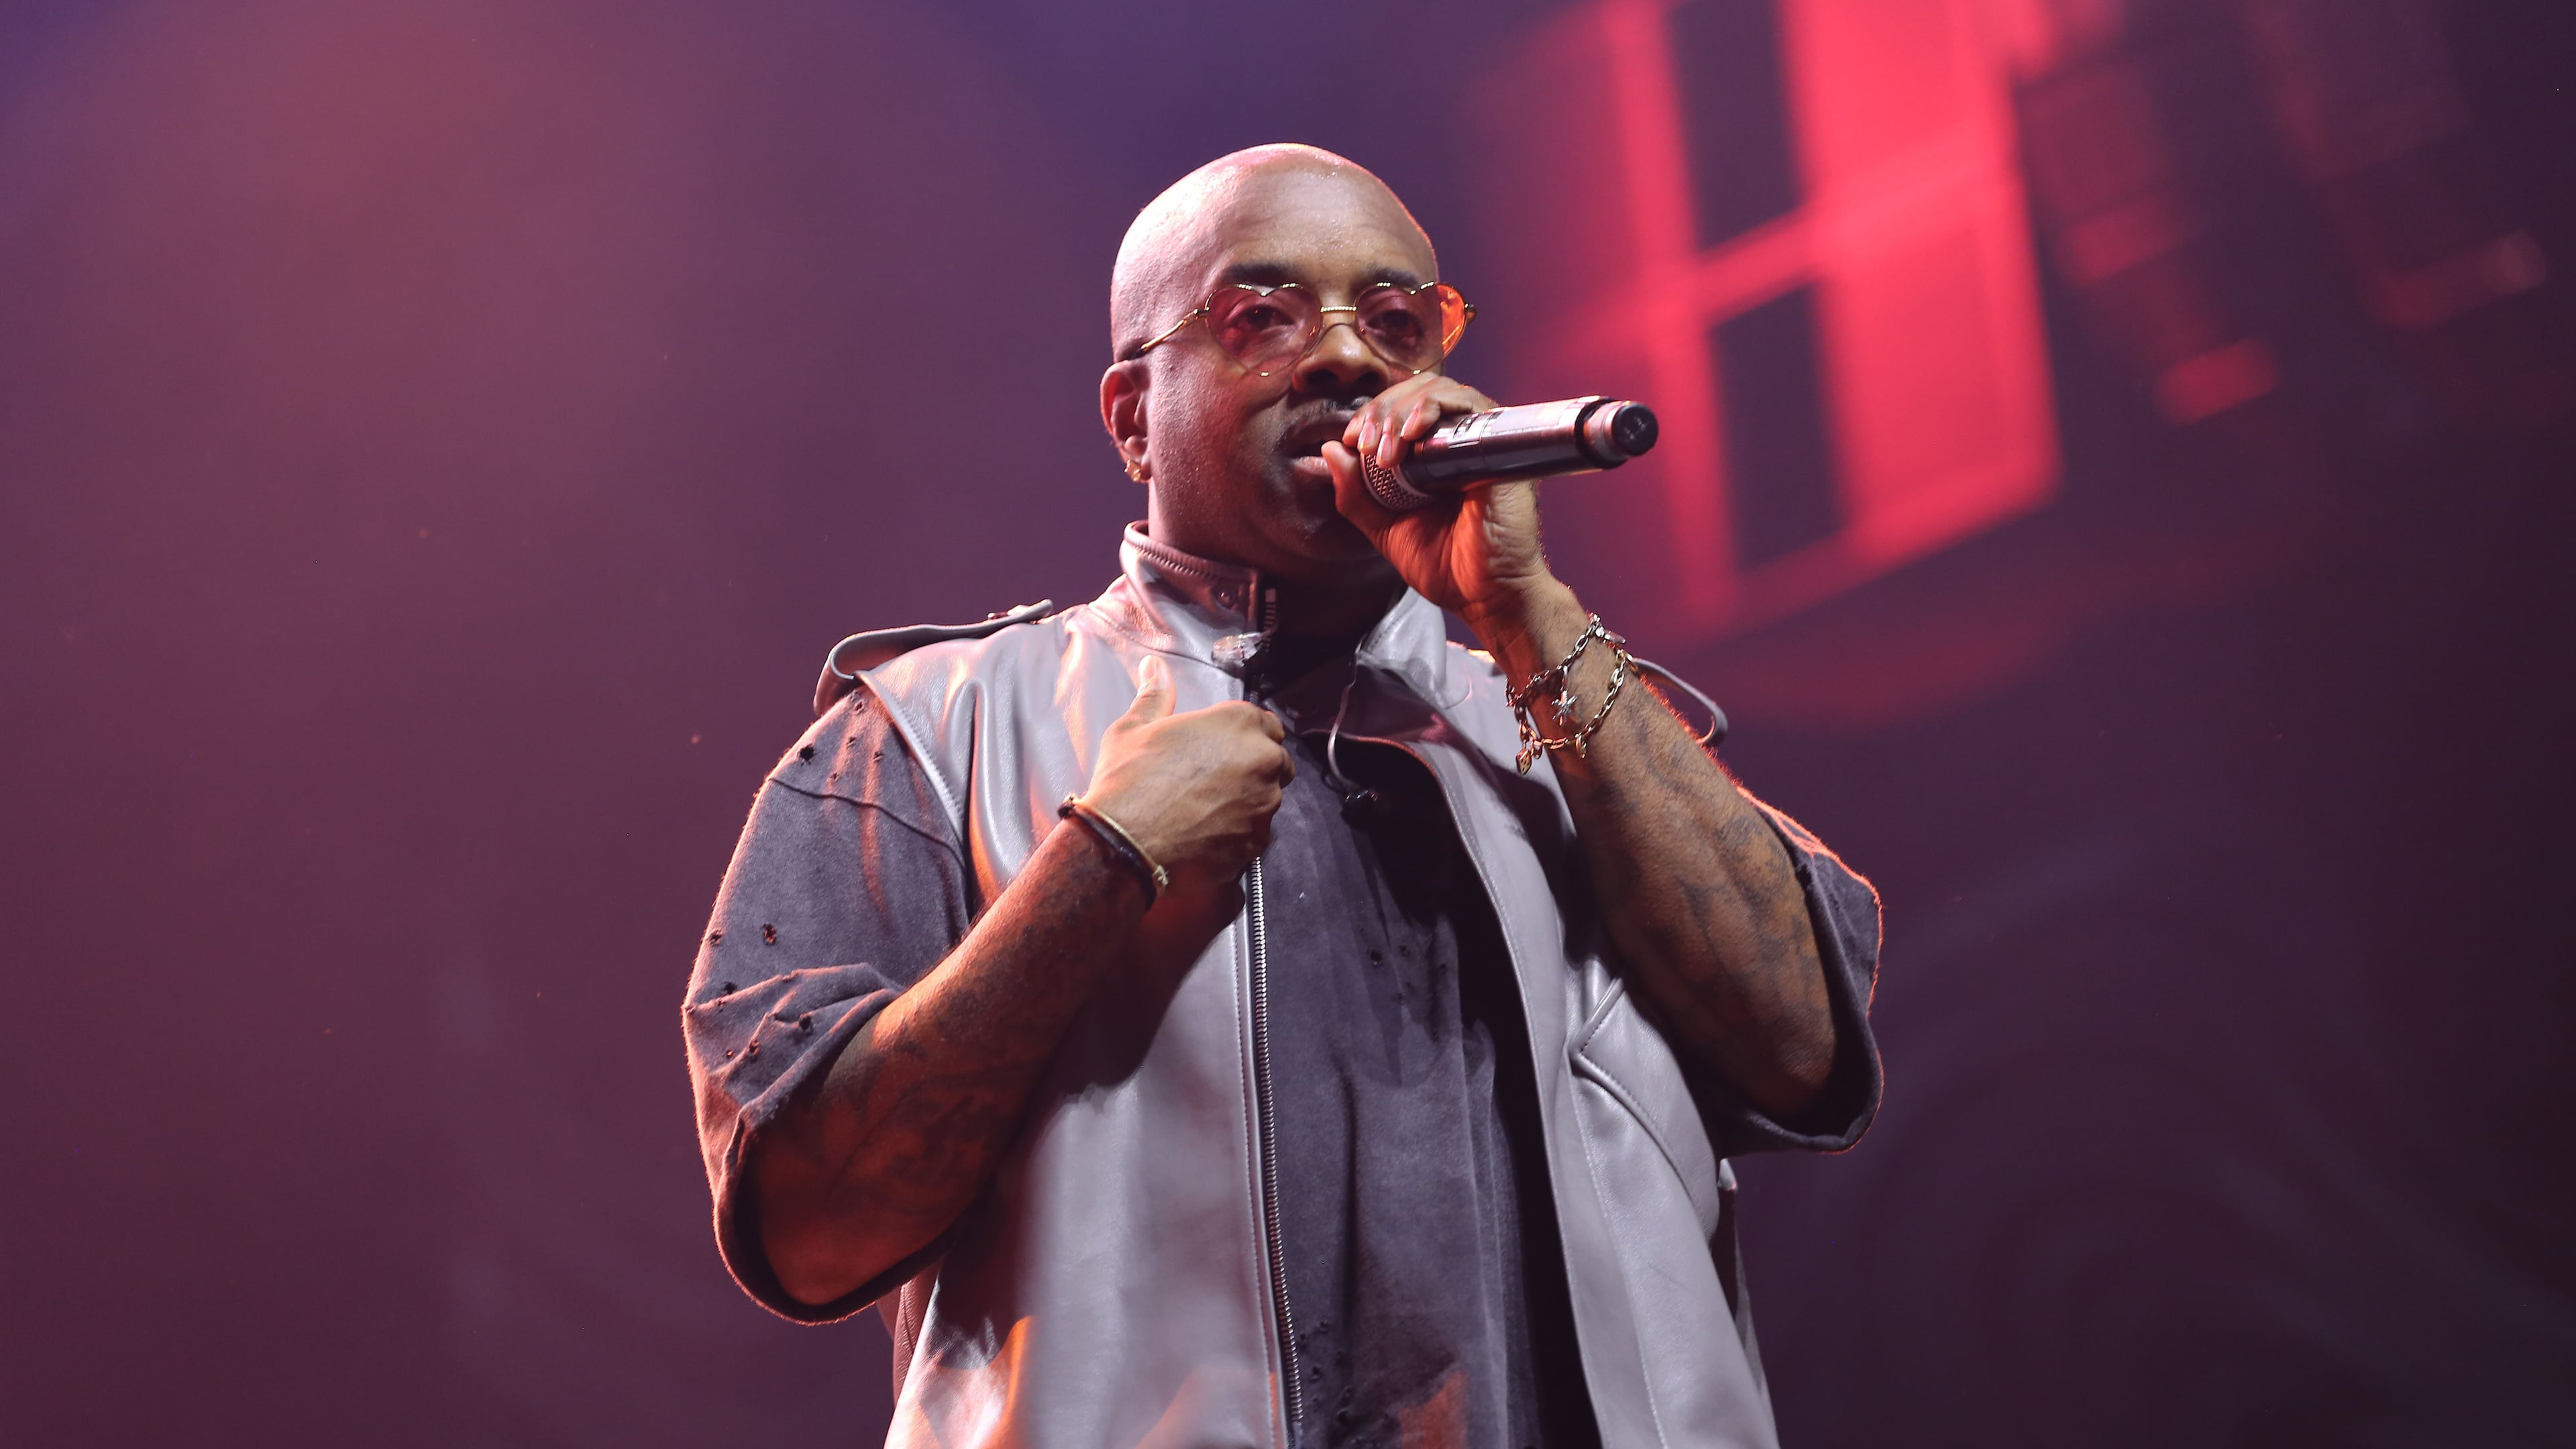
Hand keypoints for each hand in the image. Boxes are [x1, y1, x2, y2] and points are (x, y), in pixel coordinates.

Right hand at [1081, 655, 1293, 893]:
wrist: (1123, 844)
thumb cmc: (1128, 780)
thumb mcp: (1135, 728)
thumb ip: (1155, 695)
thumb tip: (1154, 667)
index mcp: (1239, 723)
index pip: (1266, 723)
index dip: (1245, 735)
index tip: (1224, 746)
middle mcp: (1263, 760)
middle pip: (1276, 760)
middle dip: (1254, 767)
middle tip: (1215, 777)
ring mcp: (1264, 804)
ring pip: (1268, 797)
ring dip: (1247, 800)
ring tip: (1207, 807)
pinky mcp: (1256, 841)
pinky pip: (1255, 832)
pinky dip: (1238, 831)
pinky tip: (1207, 832)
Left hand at [1319, 372, 1558, 634]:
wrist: (1485, 597)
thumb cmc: (1445, 566)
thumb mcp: (1384, 528)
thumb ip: (1355, 494)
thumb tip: (1331, 449)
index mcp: (1435, 457)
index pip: (1401, 410)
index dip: (1372, 415)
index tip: (1352, 440)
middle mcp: (1460, 442)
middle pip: (1416, 393)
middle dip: (1381, 411)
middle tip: (1366, 444)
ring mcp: (1482, 440)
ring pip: (1439, 391)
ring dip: (1401, 411)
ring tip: (1386, 449)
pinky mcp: (1500, 446)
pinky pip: (1469, 404)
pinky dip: (1434, 408)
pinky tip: (1411, 433)